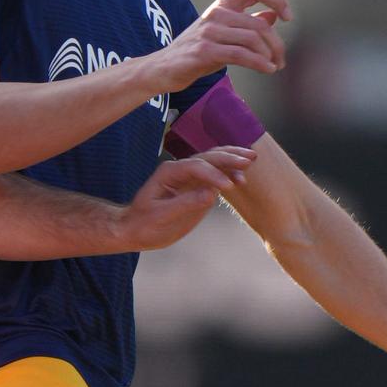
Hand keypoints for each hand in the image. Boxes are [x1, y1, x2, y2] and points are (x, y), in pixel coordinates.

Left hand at [121, 146, 253, 249]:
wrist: (135, 230)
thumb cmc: (144, 224)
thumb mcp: (161, 217)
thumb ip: (185, 204)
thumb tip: (211, 194)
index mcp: (169, 172)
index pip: (196, 167)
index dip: (214, 175)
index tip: (229, 187)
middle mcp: (181, 170)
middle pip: (208, 157)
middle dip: (229, 157)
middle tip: (248, 160)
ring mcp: (190, 177)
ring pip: (214, 161)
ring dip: (232, 160)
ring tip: (251, 159)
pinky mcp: (197, 186)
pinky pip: (216, 174)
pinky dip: (230, 172)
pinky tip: (242, 175)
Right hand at [151, 0, 288, 90]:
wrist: (164, 68)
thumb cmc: (197, 50)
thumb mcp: (224, 32)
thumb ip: (247, 23)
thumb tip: (273, 15)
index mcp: (223, 4)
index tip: (288, 17)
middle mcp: (217, 13)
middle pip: (260, 24)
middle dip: (277, 44)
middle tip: (281, 60)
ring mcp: (210, 31)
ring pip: (253, 39)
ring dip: (270, 56)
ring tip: (274, 67)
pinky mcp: (205, 51)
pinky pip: (242, 55)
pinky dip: (260, 63)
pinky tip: (268, 70)